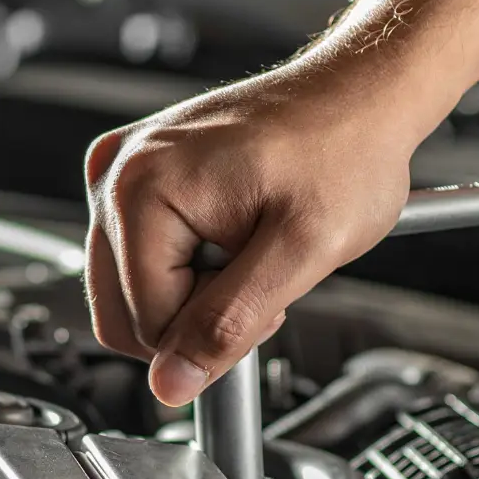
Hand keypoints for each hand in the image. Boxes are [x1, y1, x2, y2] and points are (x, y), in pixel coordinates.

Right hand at [84, 60, 422, 406]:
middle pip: (125, 311)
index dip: (217, 328)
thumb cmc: (345, 151)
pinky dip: (188, 261)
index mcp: (141, 189)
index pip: (148, 324)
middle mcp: (117, 172)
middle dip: (197, 312)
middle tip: (261, 272)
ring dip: (195, 287)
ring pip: (132, 289)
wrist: (361, 96)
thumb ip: (229, 322)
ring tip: (251, 245)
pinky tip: (232, 230)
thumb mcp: (302, 252)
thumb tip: (171, 383)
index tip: (269, 291)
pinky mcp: (140, 170)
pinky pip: (141, 254)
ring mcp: (123, 168)